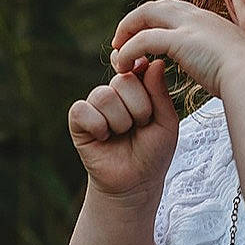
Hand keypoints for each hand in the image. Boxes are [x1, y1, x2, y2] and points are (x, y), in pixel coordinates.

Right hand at [68, 56, 178, 203]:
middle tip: (139, 127)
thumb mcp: (166, 121)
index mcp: (136, 88)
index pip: (139, 68)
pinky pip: (83, 110)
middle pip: (123, 81)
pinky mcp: (78, 119)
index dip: (145, 89)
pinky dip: (98, 126)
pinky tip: (104, 138)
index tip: (151, 109)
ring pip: (104, 96)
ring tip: (122, 134)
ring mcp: (94, 104)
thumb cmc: (153, 152)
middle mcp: (114, 92)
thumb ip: (160, 92)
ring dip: (120, 122)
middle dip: (138, 109)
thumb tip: (155, 61)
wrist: (136, 182)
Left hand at [108, 0, 244, 99]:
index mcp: (210, 20)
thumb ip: (222, 58)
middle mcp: (198, 16)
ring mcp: (189, 25)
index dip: (154, 21)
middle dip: (134, 22)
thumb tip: (221, 67)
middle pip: (155, 6)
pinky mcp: (180, 41)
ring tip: (118, 55)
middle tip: (120, 43)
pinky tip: (124, 66)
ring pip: (144, 16)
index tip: (143, 39)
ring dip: (126, 34)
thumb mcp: (236, 61)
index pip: (174, 9)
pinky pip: (143, 40)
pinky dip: (128, 52)